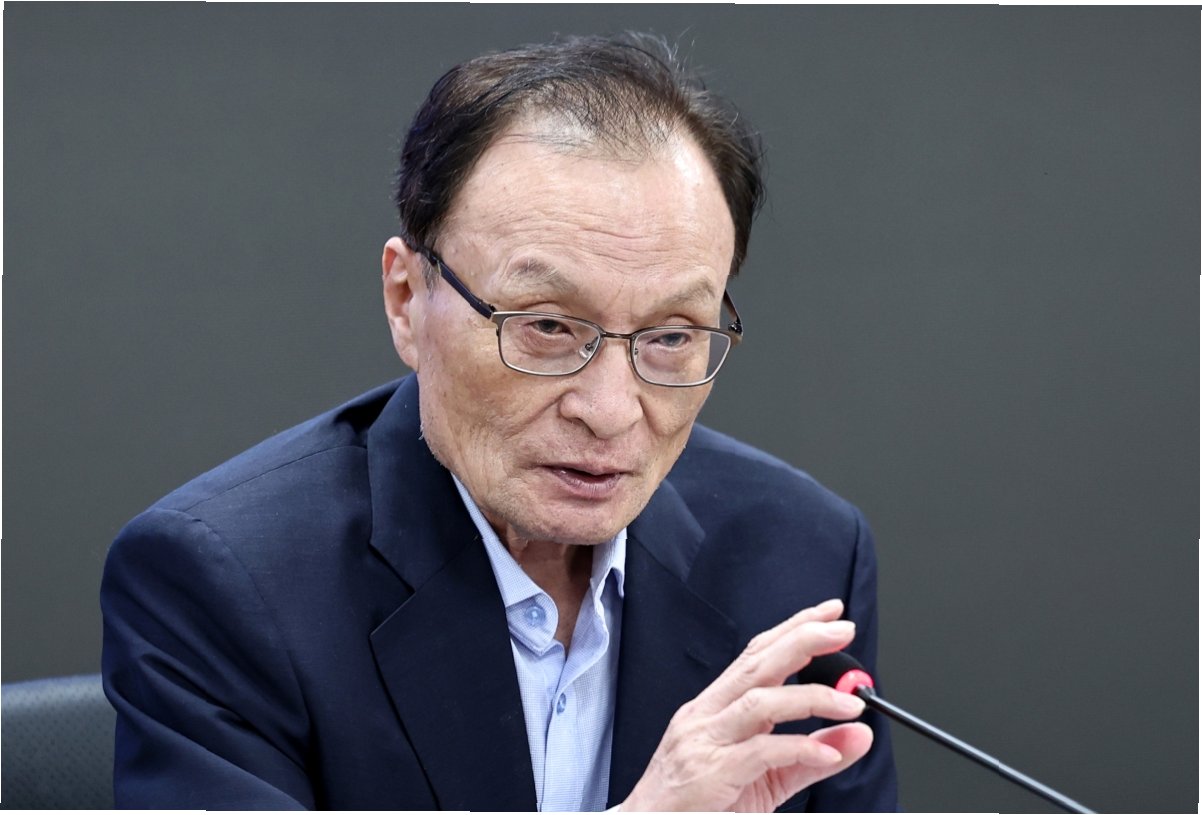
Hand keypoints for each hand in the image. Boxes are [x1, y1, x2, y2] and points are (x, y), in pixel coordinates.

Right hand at [620, 599, 872, 811]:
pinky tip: (827, 754)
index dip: (793, 629)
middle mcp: (705, 716)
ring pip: (759, 702)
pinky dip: (798, 748)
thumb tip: (859, 735)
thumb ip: (811, 757)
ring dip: (810, 698)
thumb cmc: (699, 806)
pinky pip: (760, 753)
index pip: (755, 655)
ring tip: (850, 704)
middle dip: (803, 641)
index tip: (828, 614)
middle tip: (843, 629)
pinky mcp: (710, 775)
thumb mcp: (765, 780)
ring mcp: (703, 742)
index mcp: (713, 709)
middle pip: (757, 665)